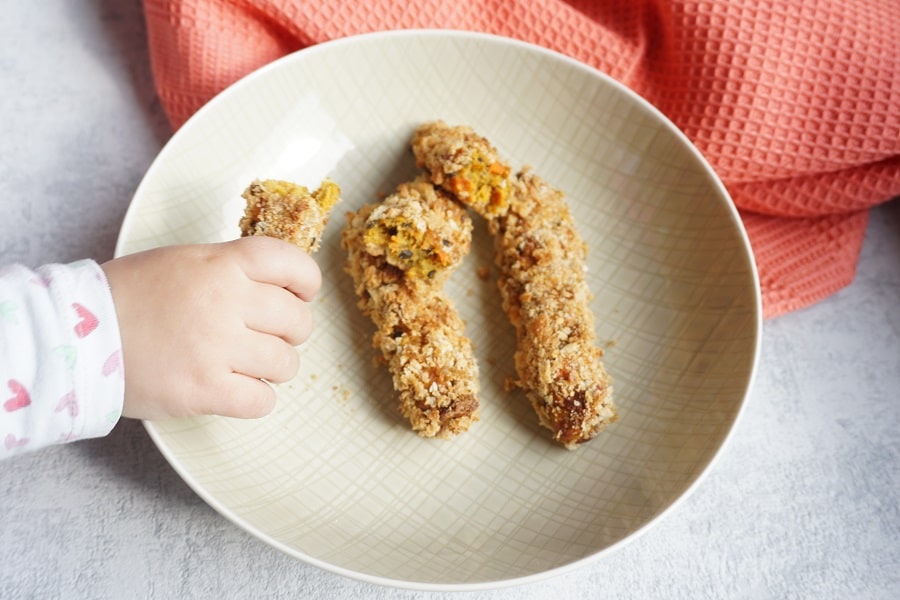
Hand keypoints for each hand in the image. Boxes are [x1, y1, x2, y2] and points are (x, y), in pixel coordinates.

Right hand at [102, 236, 320, 419]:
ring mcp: (217, 347)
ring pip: (287, 364)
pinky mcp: (205, 390)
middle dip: (291, 332)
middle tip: (268, 336)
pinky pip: (263, 400)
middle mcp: (225, 301)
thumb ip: (231, 269)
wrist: (74, 335)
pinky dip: (255, 399)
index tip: (304, 293)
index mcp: (221, 264)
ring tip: (245, 364)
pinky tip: (234, 389)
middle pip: (298, 320)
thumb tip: (281, 286)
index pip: (292, 264)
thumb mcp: (183, 261)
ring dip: (273, 368)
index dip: (306, 281)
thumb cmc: (129, 296)